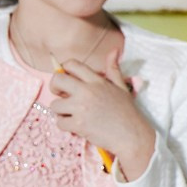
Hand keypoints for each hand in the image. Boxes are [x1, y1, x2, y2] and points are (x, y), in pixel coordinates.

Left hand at [46, 60, 155, 179]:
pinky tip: (76, 126)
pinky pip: (59, 122)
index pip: (72, 65)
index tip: (67, 79)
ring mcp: (81, 108)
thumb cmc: (127, 112)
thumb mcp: (121, 87)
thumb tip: (114, 50)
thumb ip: (113, 69)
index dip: (64, 70)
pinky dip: (65, 126)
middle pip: (57, 80)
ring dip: (60, 111)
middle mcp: (87, 91)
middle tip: (61, 95)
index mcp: (97, 81)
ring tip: (72, 115)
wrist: (132, 135)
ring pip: (54, 104)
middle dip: (55, 87)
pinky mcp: (78, 124)